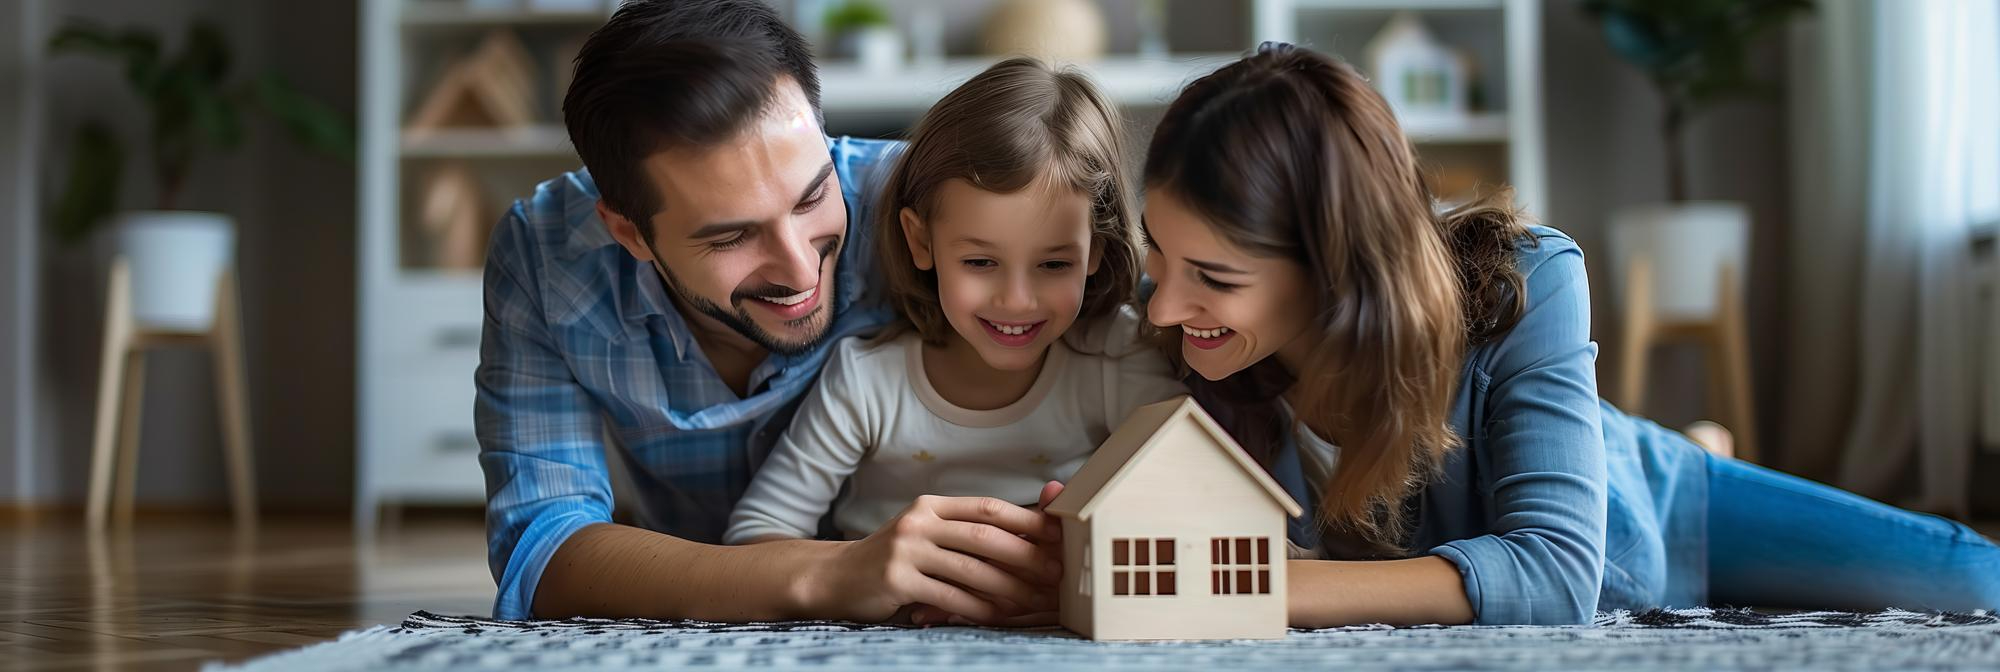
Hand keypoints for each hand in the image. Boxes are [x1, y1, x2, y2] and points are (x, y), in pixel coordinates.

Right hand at [908, 481, 1069, 626]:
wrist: (838, 576)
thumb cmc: (896, 558)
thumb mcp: (927, 533)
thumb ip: (967, 531)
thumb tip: (1027, 533)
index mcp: (932, 505)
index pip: (988, 507)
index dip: (1027, 520)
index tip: (1058, 535)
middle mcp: (919, 521)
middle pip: (984, 536)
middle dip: (1025, 555)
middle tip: (1055, 572)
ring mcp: (906, 550)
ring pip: (970, 569)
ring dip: (1009, 587)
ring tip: (1035, 600)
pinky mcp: (896, 580)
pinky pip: (949, 596)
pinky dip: (978, 608)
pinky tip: (1000, 616)